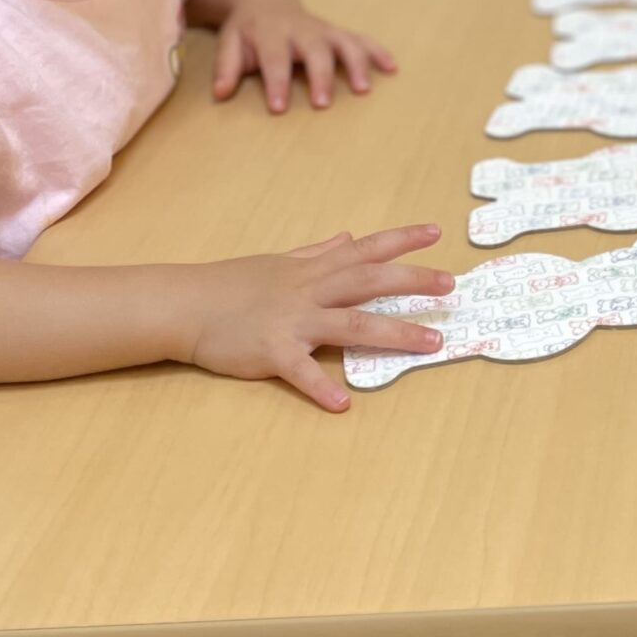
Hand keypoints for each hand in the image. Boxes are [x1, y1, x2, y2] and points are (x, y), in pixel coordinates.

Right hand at [178, 225, 452, 410]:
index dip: (401, 240)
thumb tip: (347, 237)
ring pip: (351, 324)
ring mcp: (292, 321)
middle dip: (412, 282)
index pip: (365, 249)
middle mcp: (308, 291)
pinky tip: (343, 404)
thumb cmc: (231, 284)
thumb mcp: (279, 262)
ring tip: (431, 344)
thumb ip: (318, 253)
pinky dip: (321, 387)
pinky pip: (301, 372)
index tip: (436, 232)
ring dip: (394, 333)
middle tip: (450, 285)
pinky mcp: (272, 352)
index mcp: (312, 270)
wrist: (185, 305)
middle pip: (368, 282)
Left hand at [213, 0, 397, 112]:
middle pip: (314, 50)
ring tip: (364, 89)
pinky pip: (361, 39)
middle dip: (320, 76)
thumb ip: (226, 68)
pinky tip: (392, 68)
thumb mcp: (229, 43)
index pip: (274, 57)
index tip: (280, 107)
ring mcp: (322, 29)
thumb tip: (221, 94)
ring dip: (356, 64)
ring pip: (343, 42)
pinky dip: (377, 51)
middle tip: (323, 103)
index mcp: (270, 33)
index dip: (277, 81)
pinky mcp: (337, 32)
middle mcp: (300, 29)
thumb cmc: (247, 31)